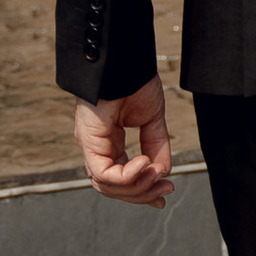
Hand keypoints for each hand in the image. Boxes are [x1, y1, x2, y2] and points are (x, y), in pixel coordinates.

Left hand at [75, 78, 174, 208]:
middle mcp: (96, 148)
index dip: (142, 190)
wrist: (124, 61)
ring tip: (156, 173)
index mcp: (108, 143)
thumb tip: (162, 173)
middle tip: (166, 189)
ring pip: (106, 186)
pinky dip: (127, 176)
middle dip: (142, 194)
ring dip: (137, 187)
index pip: (120, 178)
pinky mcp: (88, 142)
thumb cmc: (133, 82)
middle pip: (113, 188)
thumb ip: (157, 147)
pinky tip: (144, 163)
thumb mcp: (152, 120)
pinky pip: (103, 174)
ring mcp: (90, 146)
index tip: (165, 192)